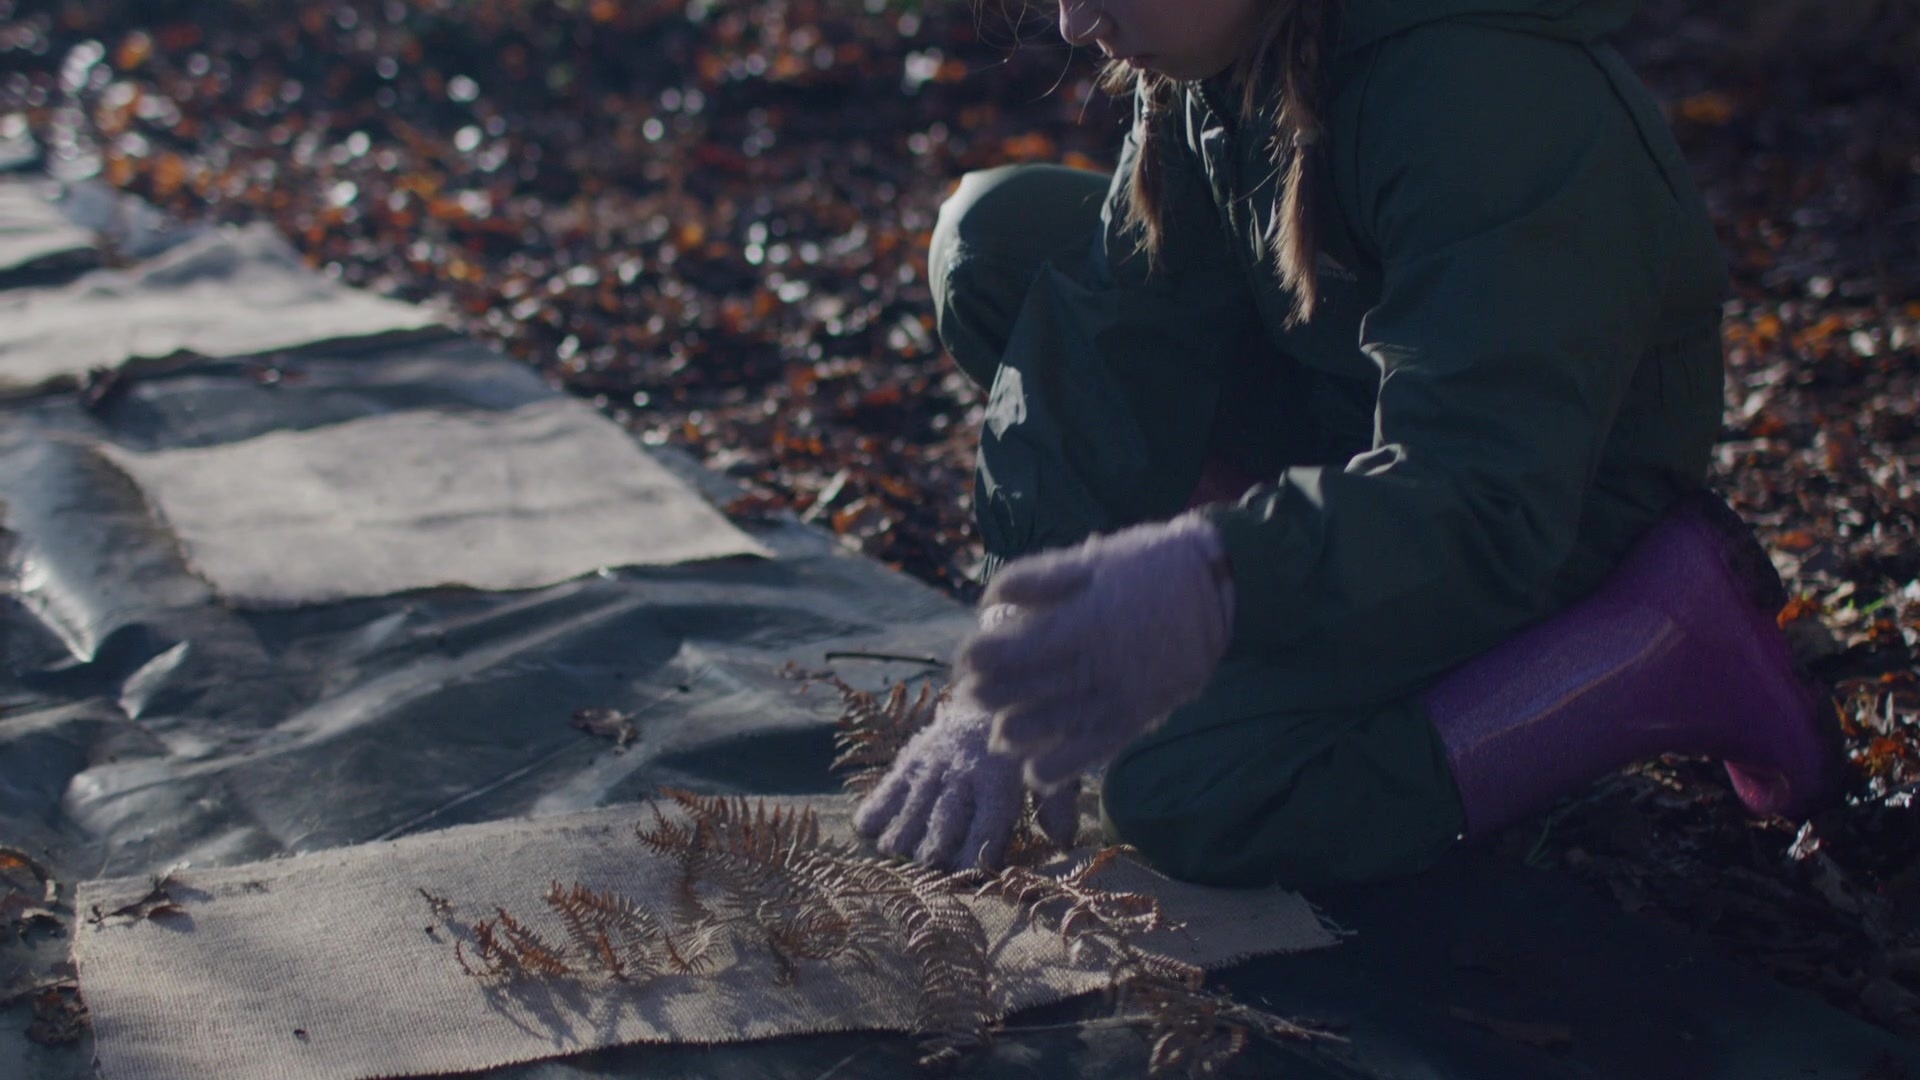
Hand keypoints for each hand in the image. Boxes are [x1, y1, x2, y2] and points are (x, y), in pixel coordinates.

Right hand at [852, 611, 1078, 870]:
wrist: (991, 692)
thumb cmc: (1025, 745)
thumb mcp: (1047, 768)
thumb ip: (1058, 805)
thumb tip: (1065, 841)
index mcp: (1000, 782)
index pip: (985, 828)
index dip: (973, 858)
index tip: (965, 875)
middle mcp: (964, 775)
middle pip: (943, 821)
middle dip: (932, 849)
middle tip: (925, 866)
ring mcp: (935, 765)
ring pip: (912, 806)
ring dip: (901, 834)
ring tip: (893, 851)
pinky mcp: (914, 756)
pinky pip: (889, 784)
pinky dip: (876, 806)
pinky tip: (868, 826)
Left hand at [960, 514, 1234, 790]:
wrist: (1218, 592)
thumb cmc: (1148, 566)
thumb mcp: (1091, 558)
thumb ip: (1037, 578)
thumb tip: (989, 601)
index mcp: (1081, 624)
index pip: (1010, 654)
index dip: (978, 660)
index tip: (968, 657)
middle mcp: (1096, 668)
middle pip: (1019, 695)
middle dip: (986, 695)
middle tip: (973, 692)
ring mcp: (1116, 699)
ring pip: (1046, 732)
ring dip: (1012, 733)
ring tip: (1000, 730)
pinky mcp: (1134, 721)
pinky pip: (1086, 756)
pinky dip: (1053, 767)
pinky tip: (1033, 766)